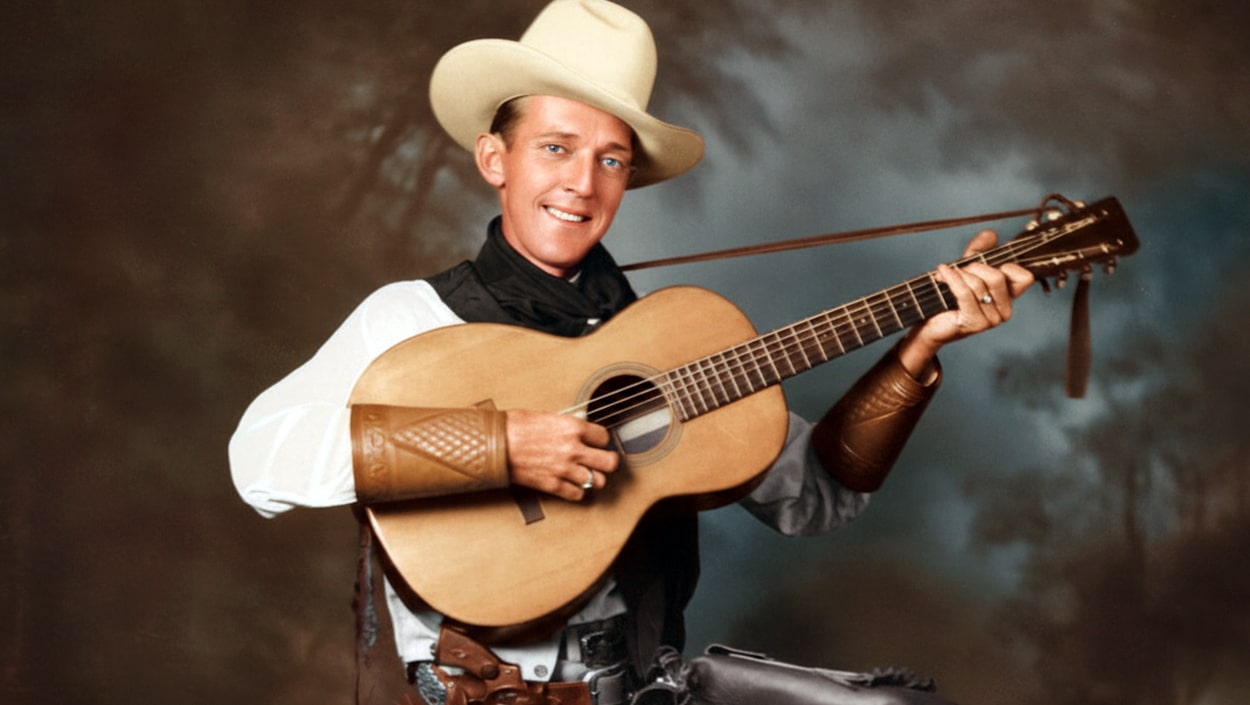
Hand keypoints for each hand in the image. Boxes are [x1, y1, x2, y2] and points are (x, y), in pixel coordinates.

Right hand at [504, 409, 619, 500]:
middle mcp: (573, 449)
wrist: (495, 444)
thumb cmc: (514, 427)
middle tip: (603, 461)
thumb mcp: (546, 416)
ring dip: (593, 477)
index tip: (597, 443)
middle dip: (608, 462)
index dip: (601, 440)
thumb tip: (576, 430)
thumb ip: (566, 426)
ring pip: (597, 481)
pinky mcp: (553, 485)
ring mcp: (564, 469)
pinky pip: (577, 494)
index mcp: (572, 428)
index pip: (604, 437)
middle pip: (610, 462)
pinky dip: (576, 491)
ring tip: (587, 474)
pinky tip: (571, 484)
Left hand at [897, 229, 1033, 375]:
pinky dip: (951, 278)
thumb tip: (991, 233)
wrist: (929, 325)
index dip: (1009, 265)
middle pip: (998, 277)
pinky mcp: (974, 323)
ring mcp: (991, 320)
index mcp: (1008, 298)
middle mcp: (1004, 311)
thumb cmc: (948, 298)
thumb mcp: (966, 269)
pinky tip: (941, 272)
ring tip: (946, 275)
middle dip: (975, 267)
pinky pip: (965, 292)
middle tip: (960, 269)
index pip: (1025, 278)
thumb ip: (979, 251)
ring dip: (959, 274)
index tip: (988, 265)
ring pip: (980, 284)